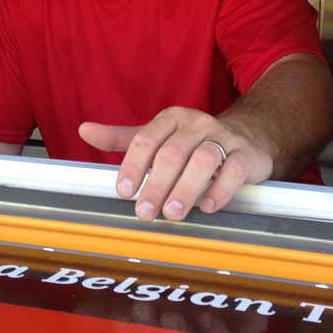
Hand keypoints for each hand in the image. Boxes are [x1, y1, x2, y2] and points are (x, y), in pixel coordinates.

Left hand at [78, 106, 272, 221]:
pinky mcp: (246, 155)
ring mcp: (223, 138)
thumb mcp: (158, 136)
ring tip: (173, 213)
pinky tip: (208, 206)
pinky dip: (220, 189)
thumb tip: (84, 130)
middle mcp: (196, 124)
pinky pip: (233, 170)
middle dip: (156, 185)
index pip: (145, 140)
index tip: (124, 192)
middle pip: (171, 153)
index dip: (132, 166)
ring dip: (185, 189)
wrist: (248, 136)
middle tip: (145, 212)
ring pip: (203, 160)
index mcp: (171, 119)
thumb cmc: (194, 141)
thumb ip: (123, 138)